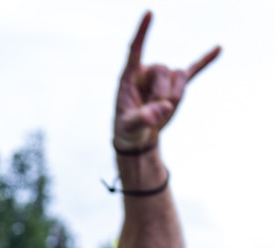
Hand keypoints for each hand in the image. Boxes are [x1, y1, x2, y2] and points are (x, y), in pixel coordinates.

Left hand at [113, 12, 218, 152]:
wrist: (139, 137)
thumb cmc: (128, 130)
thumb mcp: (129, 127)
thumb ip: (142, 118)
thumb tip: (161, 110)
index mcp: (129, 76)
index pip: (135, 49)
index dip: (142, 32)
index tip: (149, 12)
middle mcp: (147, 72)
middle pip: (165, 70)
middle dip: (163, 94)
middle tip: (153, 113)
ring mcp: (164, 78)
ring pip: (179, 76)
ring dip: (175, 96)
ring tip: (162, 111)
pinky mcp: (177, 86)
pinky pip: (194, 70)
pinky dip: (205, 61)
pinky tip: (218, 48)